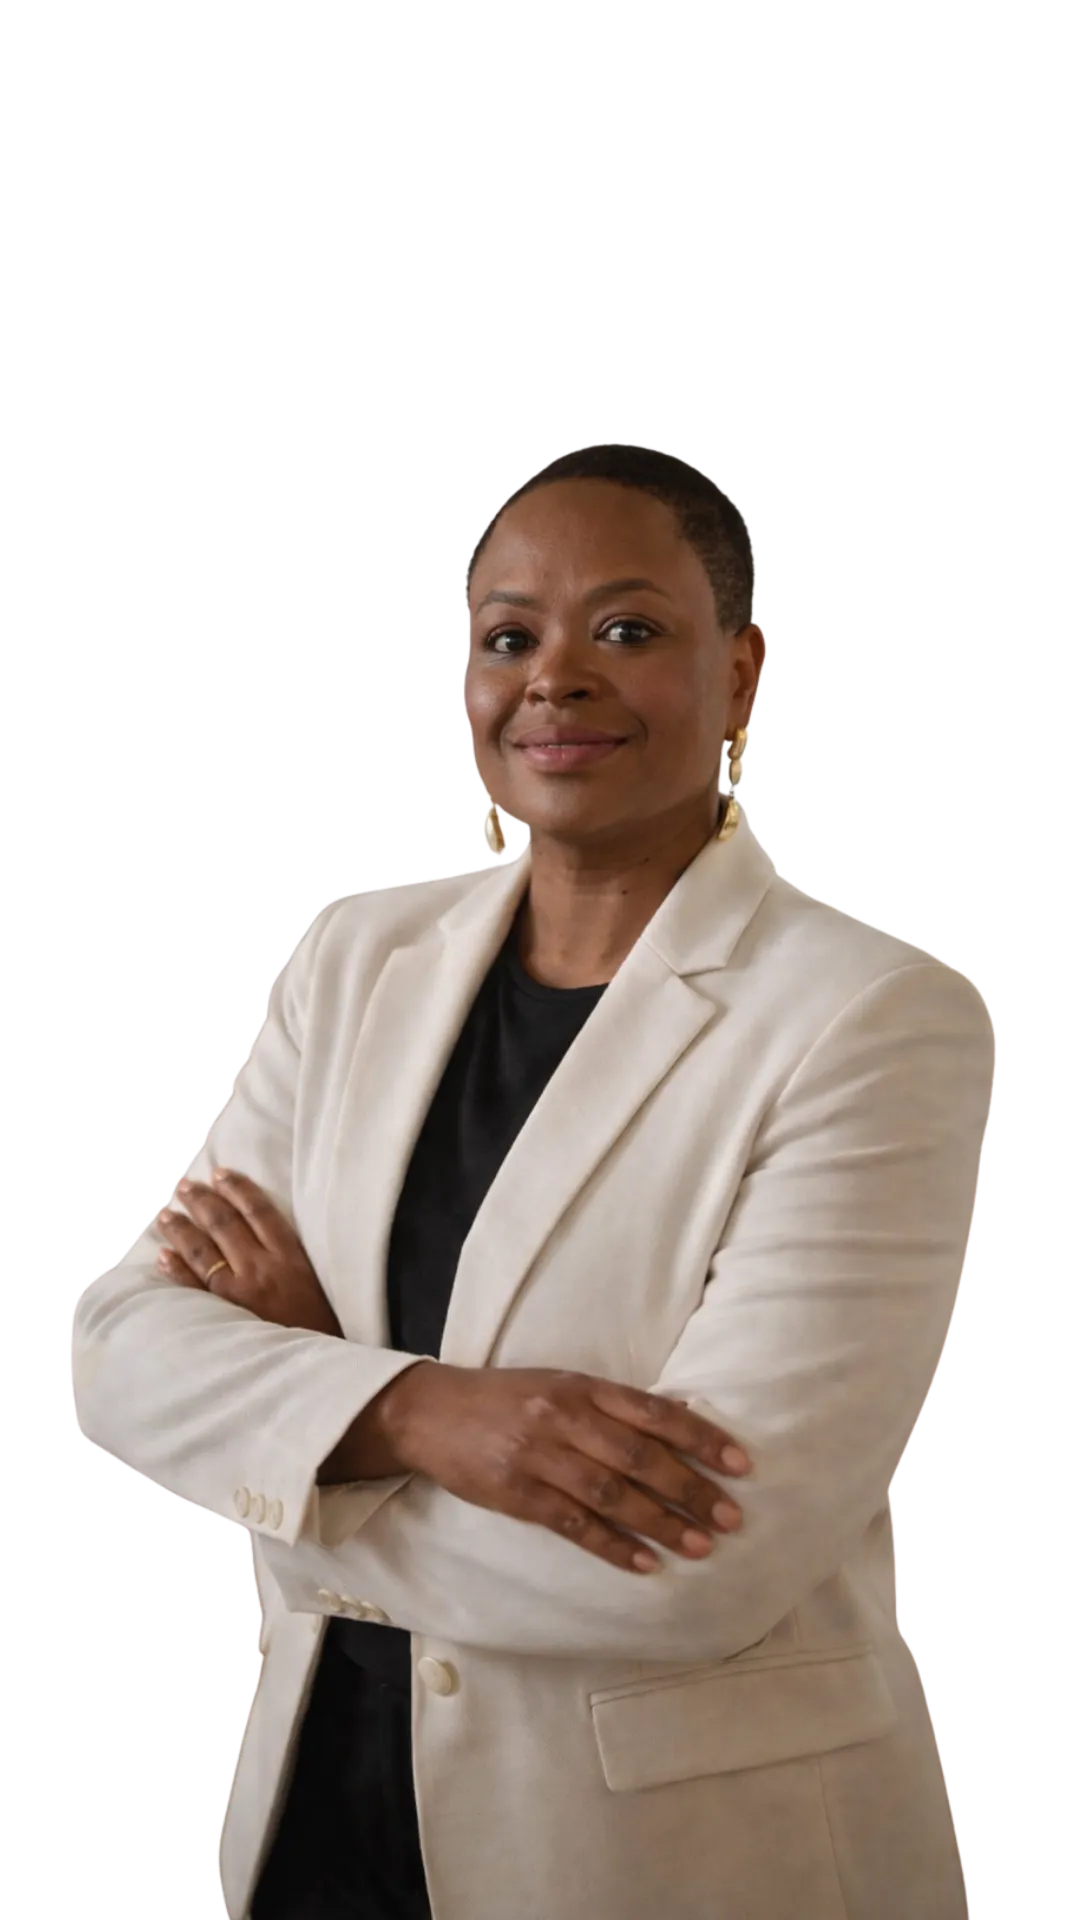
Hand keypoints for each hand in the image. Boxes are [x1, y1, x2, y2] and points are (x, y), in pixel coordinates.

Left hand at [153, 1169, 341, 1338]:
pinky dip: (176, 1270)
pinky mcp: (224, 1318)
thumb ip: (290, 1258)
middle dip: (200, 1200)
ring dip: (180, 1228)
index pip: (259, 1210)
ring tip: (163, 1214)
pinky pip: (192, 1288)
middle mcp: (262, 1268)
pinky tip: (162, 1256)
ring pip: (202, 1251)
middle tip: (181, 1184)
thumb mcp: (316, 1284)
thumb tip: (260, 1233)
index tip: (219, 1172)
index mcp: (291, 1257)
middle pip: (225, 1224)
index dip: (237, 1188)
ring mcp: (240, 1293)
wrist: (319, 1372)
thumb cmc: (322, 1330)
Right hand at [384, 1363, 750, 1574]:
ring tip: (700, 1545)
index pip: (654, 1412)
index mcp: (582, 1386)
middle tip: (731, 1515)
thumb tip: (681, 1419)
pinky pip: (573, 1524)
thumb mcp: (561, 1384)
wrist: (432, 1412)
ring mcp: (539, 1457)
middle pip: (639, 1456)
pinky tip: (645, 1563)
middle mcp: (564, 1418)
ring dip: (661, 1523)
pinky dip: (612, 1545)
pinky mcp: (517, 1494)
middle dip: (690, 1488)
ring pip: (612, 1493)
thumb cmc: (507, 1397)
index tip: (740, 1463)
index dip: (700, 1437)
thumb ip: (614, 1404)